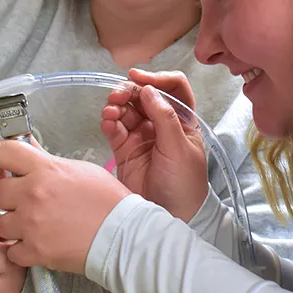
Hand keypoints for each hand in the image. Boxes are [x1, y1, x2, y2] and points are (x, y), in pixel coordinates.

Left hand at [0, 140, 129, 273]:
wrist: (124, 235)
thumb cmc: (109, 203)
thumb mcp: (81, 169)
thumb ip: (48, 161)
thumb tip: (29, 149)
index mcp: (45, 169)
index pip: (0, 152)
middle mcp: (33, 194)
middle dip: (4, 198)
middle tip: (20, 203)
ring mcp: (32, 223)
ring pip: (0, 224)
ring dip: (14, 226)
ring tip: (36, 226)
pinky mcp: (35, 250)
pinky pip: (12, 251)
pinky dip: (23, 251)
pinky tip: (40, 244)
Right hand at [100, 68, 208, 221]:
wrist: (171, 216)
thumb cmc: (185, 184)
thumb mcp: (180, 148)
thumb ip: (164, 118)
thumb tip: (149, 90)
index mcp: (182, 120)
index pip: (173, 88)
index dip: (157, 78)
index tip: (139, 77)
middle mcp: (161, 124)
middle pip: (144, 96)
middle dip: (130, 91)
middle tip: (118, 94)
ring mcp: (142, 136)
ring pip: (127, 110)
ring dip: (117, 105)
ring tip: (110, 111)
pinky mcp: (125, 149)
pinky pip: (115, 128)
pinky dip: (109, 121)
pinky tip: (107, 122)